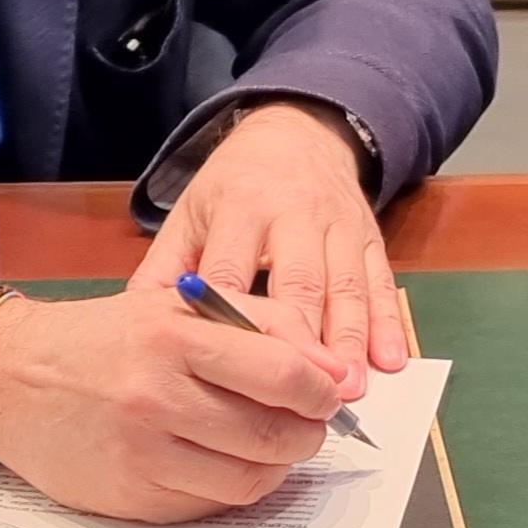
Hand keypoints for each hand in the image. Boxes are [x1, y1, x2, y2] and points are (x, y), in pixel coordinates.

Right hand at [0, 282, 347, 521]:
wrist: (12, 378)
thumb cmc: (107, 337)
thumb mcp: (179, 305)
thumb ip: (263, 323)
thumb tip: (335, 368)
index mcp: (174, 336)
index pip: (282, 372)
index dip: (321, 390)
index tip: (329, 393)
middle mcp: (157, 396)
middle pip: (273, 433)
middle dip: (308, 433)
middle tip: (309, 423)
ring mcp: (143, 453)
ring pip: (249, 479)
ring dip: (278, 466)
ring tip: (271, 444)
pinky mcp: (132, 497)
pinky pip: (210, 505)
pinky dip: (233, 487)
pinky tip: (225, 463)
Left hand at [132, 98, 406, 382]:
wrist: (297, 132)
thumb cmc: (235, 185)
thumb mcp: (192, 211)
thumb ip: (166, 267)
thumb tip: (137, 330)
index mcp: (239, 207)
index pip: (234, 270)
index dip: (235, 322)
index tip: (233, 373)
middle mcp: (293, 213)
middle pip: (300, 281)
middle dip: (305, 339)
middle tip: (305, 394)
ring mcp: (338, 225)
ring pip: (346, 286)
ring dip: (350, 340)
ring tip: (348, 389)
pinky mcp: (370, 236)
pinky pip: (381, 281)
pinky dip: (389, 323)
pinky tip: (390, 361)